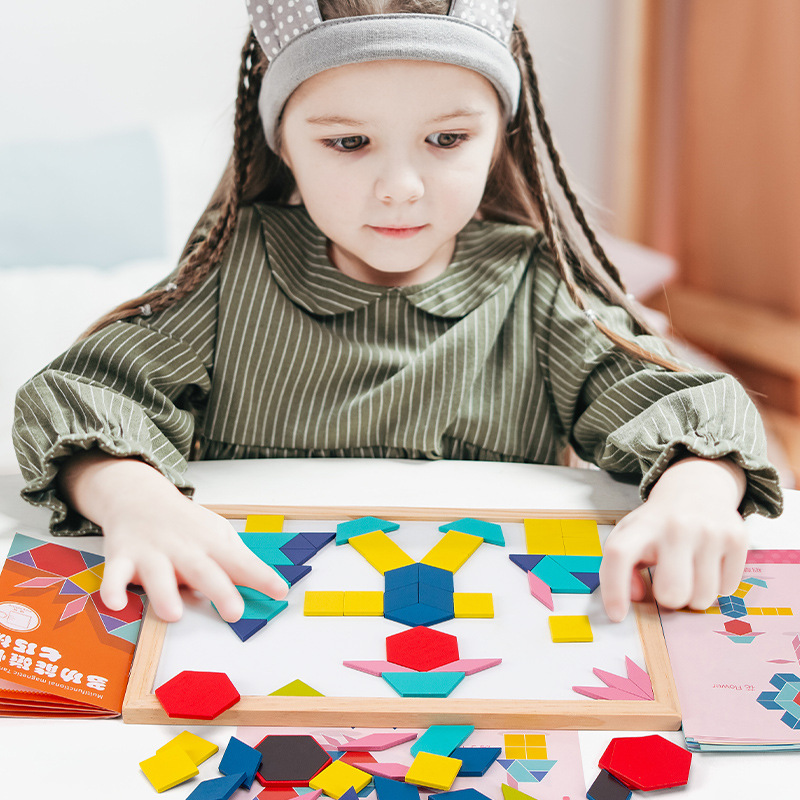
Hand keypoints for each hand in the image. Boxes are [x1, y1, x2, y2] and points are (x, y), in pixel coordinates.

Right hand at [58, 452, 287, 621]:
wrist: (141, 498)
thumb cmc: (187, 526)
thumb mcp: (219, 536)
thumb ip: (241, 563)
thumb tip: (274, 589)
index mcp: (212, 544)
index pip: (240, 561)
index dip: (261, 576)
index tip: (280, 591)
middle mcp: (184, 549)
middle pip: (203, 570)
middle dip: (219, 591)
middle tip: (234, 612)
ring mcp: (152, 553)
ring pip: (158, 575)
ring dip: (165, 594)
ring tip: (174, 614)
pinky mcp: (122, 558)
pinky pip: (114, 575)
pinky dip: (113, 589)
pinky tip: (117, 604)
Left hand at [599, 456, 747, 621]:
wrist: (696, 487)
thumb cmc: (657, 523)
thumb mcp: (630, 535)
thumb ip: (622, 567)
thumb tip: (635, 596)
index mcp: (643, 526)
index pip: (620, 556)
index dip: (614, 590)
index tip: (617, 615)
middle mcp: (676, 526)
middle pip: (671, 593)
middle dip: (668, 599)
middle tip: (669, 584)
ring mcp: (710, 532)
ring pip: (702, 598)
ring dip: (694, 595)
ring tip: (689, 572)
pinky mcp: (737, 538)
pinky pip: (727, 589)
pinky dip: (717, 586)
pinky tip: (708, 564)